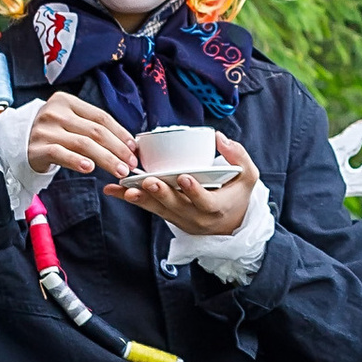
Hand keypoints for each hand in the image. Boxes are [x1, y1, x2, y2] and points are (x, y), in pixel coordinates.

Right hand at [24, 91, 140, 184]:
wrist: (17, 144)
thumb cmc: (51, 133)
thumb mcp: (69, 121)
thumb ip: (91, 127)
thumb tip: (126, 143)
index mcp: (67, 101)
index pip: (101, 117)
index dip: (120, 133)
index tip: (133, 148)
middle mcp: (55, 112)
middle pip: (95, 131)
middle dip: (118, 149)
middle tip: (131, 164)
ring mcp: (45, 130)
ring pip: (83, 144)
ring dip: (106, 159)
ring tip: (120, 171)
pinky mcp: (37, 148)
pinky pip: (61, 154)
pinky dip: (77, 161)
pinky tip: (90, 168)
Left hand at [112, 131, 258, 240]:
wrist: (229, 224)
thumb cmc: (236, 195)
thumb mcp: (247, 176)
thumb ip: (238, 156)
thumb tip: (219, 138)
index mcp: (217, 207)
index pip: (205, 202)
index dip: (194, 191)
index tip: (183, 177)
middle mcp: (196, 217)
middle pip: (177, 206)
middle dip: (161, 194)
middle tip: (149, 181)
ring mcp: (180, 219)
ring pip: (159, 209)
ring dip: (141, 199)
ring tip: (125, 189)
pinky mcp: (168, 216)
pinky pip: (149, 208)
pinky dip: (132, 200)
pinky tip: (114, 191)